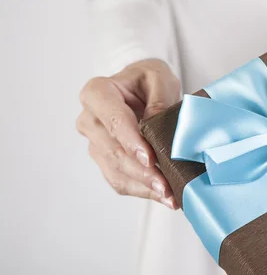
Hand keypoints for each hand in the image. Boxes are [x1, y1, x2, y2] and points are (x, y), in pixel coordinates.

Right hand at [76, 59, 180, 208]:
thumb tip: (155, 123)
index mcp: (97, 93)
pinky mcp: (104, 160)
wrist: (140, 90)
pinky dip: (142, 191)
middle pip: (113, 151)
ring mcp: (94, 143)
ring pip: (115, 170)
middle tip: (166, 185)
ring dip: (143, 186)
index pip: (113, 120)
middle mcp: (89, 119)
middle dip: (141, 171)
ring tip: (169, 196)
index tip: (149, 159)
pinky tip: (163, 197)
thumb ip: (159, 97)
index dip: (130, 142)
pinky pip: (120, 181)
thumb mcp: (158, 77)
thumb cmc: (148, 81)